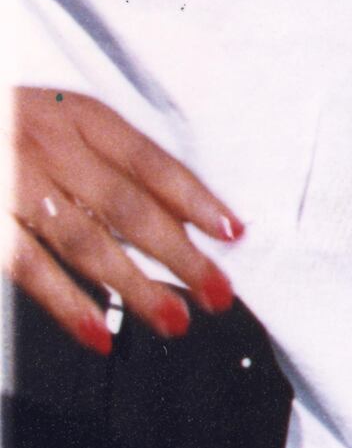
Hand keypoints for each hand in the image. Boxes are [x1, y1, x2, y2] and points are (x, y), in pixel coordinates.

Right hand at [11, 87, 238, 354]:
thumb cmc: (7, 126)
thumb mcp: (57, 119)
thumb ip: (108, 158)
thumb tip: (180, 213)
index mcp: (76, 117)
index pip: (150, 161)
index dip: (196, 198)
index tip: (232, 233)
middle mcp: (47, 145)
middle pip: (127, 205)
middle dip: (180, 253)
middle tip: (217, 293)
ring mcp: (12, 182)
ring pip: (85, 240)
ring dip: (135, 285)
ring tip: (173, 319)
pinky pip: (28, 264)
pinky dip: (66, 303)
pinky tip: (97, 331)